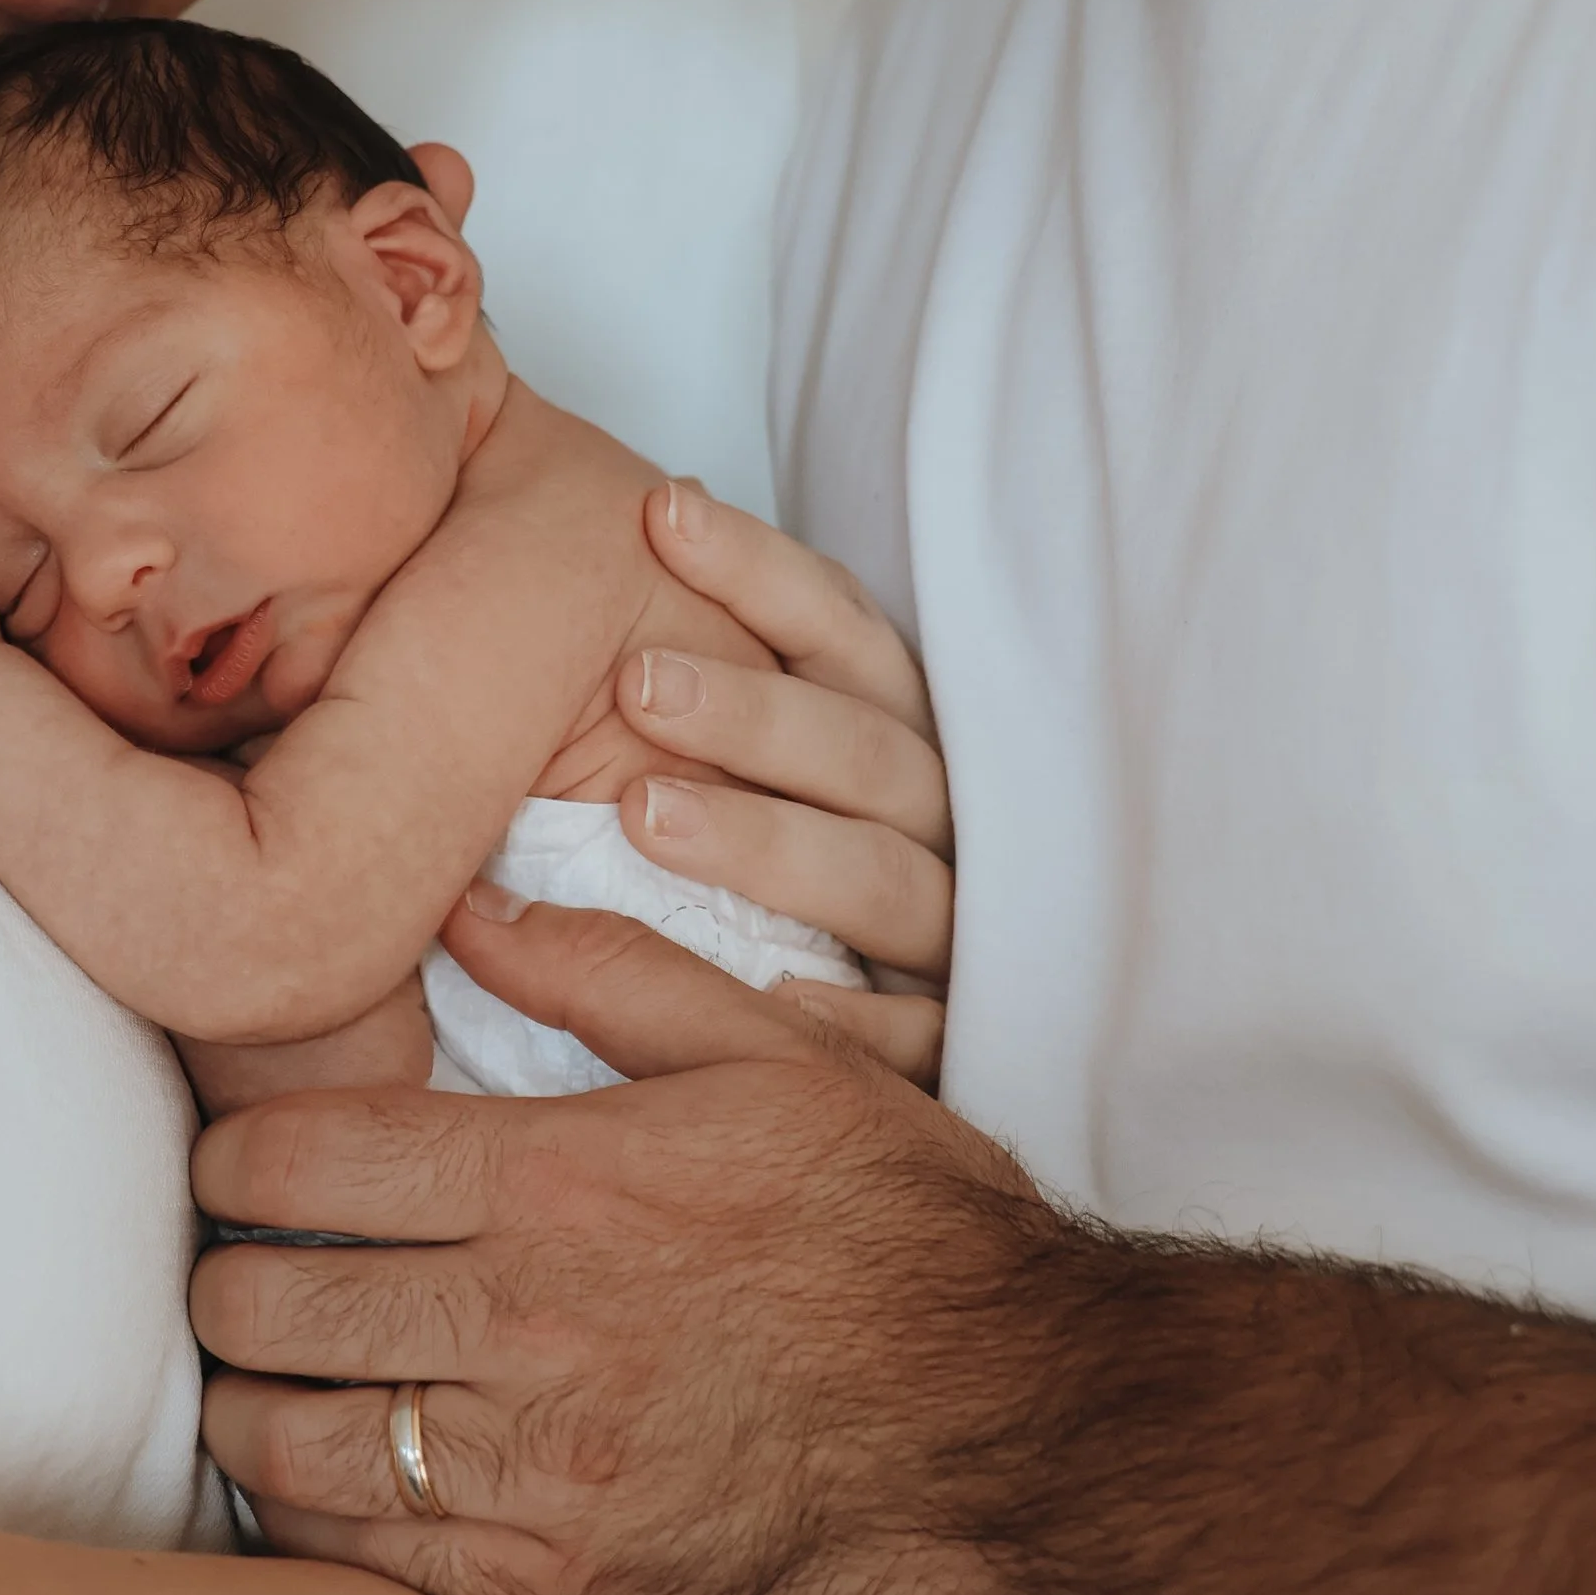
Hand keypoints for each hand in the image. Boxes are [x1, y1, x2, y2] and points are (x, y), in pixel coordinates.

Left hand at [193, 900, 1057, 1594]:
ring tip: (254, 1386)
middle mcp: (527, 1323)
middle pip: (277, 1303)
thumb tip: (470, 911)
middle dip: (228, 1283)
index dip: (234, 1159)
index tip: (230, 1168)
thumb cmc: (909, 1232)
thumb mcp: (776, 1058)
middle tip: (232, 1275)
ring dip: (251, 1408)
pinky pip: (380, 1562)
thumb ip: (611, 974)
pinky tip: (324, 1493)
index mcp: (559, 1180)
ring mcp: (541, 1468)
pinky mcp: (565, 1586)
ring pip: (302, 1442)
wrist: (1027, 1432)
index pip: (308, 1160)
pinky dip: (320, 1522)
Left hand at [614, 482, 950, 1034]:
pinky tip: (770, 1001)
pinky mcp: (958, 1040)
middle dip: (753, 711)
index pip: (842, 627)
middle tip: (636, 682)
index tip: (658, 514)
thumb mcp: (796, 751)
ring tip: (645, 817)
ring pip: (884, 880)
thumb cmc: (821, 859)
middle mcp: (941, 816)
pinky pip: (917, 1037)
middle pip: (863, 750)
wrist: (915, 1081)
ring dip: (771, 843)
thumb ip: (730, 666)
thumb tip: (652, 516)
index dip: (760, 569)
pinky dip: (852, 1021)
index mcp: (898, 729)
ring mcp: (959, 928)